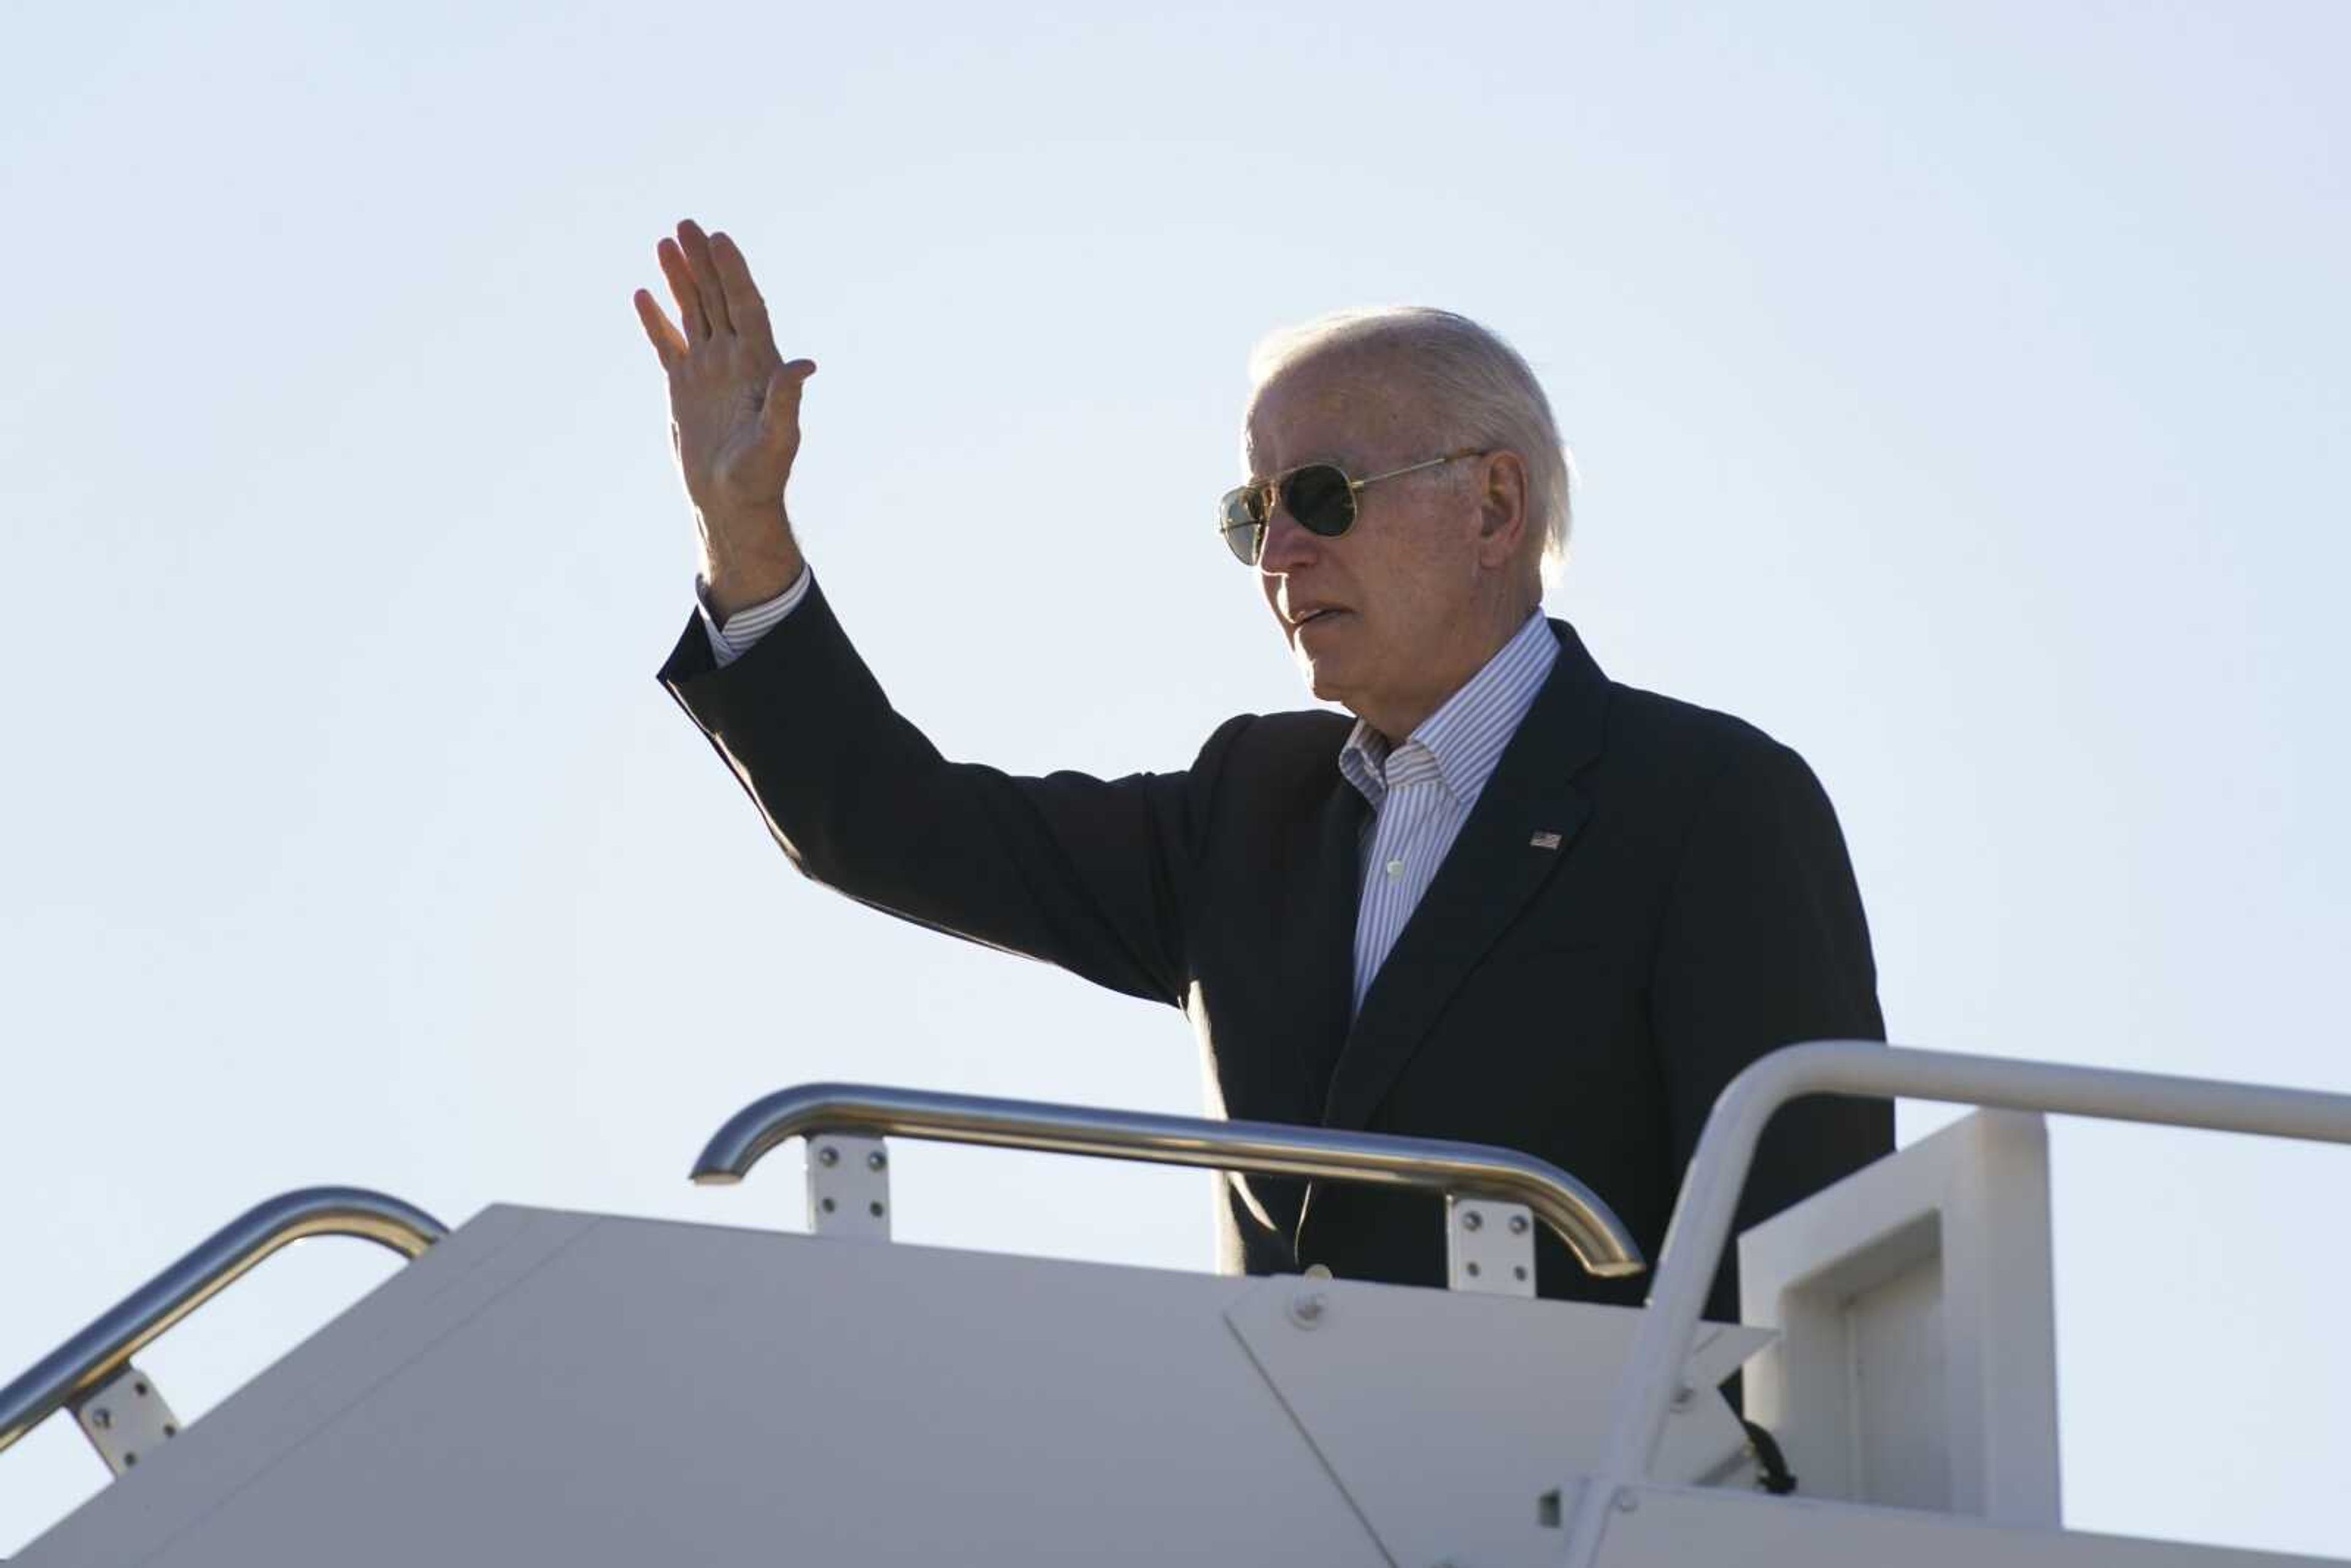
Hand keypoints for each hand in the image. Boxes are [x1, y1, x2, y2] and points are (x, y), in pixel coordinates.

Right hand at [632, 218, 815, 615]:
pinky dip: (656, 320)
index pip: (746, 306)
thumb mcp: (778, 439)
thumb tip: (807, 364)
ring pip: (693, 314)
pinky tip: (644, 293)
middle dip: (703, 263)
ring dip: (681, 279)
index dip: (734, 273)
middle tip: (686, 225)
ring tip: (665, 242)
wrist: (731, 504)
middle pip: (718, 300)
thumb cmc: (761, 477)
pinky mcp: (683, 387)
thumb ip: (787, 399)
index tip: (719, 238)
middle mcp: (734, 361)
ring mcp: (707, 371)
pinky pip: (667, 344)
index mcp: (759, 366)